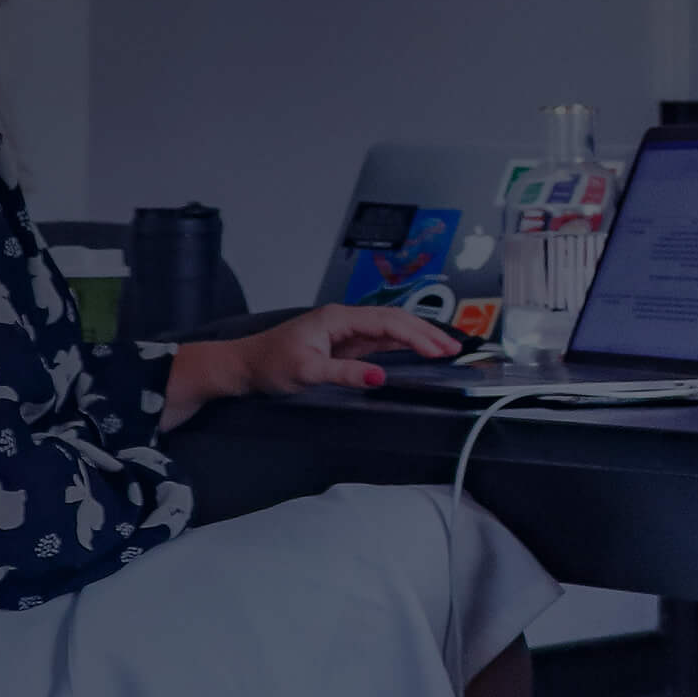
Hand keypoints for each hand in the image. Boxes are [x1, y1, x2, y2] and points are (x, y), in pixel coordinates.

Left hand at [230, 305, 458, 392]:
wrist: (243, 366)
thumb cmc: (269, 364)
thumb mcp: (307, 371)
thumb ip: (345, 373)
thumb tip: (380, 377)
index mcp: (339, 319)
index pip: (388, 322)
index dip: (417, 335)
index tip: (439, 349)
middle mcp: (345, 320)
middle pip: (395, 320)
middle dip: (426, 332)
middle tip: (454, 348)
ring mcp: (346, 331)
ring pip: (390, 328)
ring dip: (418, 336)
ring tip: (444, 348)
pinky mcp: (344, 344)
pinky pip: (380, 340)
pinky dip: (403, 343)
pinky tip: (418, 349)